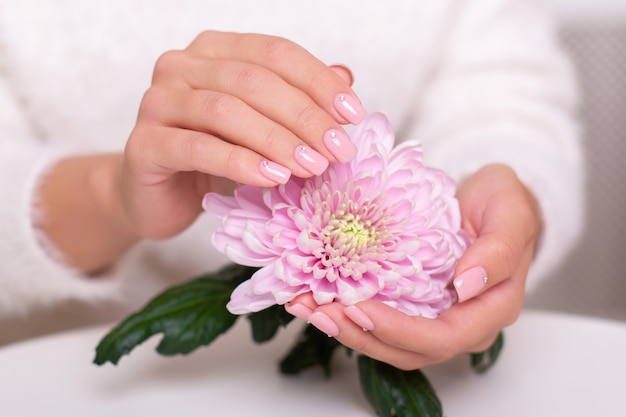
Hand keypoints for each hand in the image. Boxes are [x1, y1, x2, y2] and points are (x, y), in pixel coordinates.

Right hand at [36, 32, 361, 273]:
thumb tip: (345, 78)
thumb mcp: (263, 129)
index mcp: (214, 51)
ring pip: (226, 111)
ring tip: (313, 167)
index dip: (319, 81)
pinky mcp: (144, 144)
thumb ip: (298, 101)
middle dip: (304, 116)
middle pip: (253, 80)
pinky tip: (273, 179)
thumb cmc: (215, 160)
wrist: (160, 198)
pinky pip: (198, 148)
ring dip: (277, 140)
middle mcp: (181, 67)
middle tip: (339, 150)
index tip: (354, 114)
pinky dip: (241, 163)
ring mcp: (157, 102)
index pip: (275, 53)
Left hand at [285, 164, 541, 369]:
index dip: (399, 330)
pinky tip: (317, 297)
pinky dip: (347, 313)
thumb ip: (499, 250)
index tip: (359, 308)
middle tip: (319, 311)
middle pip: (408, 350)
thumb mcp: (511, 212)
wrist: (492, 200)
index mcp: (491, 309)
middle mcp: (462, 323)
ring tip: (307, 307)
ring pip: (388, 342)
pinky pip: (380, 320)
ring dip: (346, 329)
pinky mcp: (413, 304)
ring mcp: (435, 317)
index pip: (443, 337)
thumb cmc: (505, 203)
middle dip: (360, 334)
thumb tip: (467, 285)